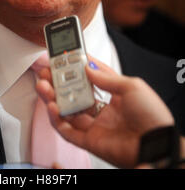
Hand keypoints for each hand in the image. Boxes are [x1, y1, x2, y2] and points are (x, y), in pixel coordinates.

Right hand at [36, 56, 173, 167]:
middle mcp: (102, 111)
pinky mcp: (88, 141)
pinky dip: (56, 119)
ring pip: (66, 111)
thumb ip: (107, 77)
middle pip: (73, 95)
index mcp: (114, 96)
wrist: (157, 144)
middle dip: (58, 83)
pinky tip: (52, 106)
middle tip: (46, 72)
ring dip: (52, 98)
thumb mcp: (132, 86)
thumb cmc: (152, 115)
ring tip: (43, 86)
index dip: (76, 68)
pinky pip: (67, 131)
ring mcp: (94, 126)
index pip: (90, 79)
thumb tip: (87, 68)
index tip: (64, 57)